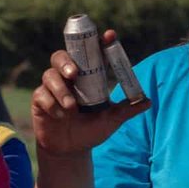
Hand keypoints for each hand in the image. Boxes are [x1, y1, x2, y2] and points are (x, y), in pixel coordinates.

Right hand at [32, 29, 148, 155]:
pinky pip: (42, 95)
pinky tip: (60, 117)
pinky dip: (52, 105)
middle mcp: (68, 78)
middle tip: (74, 74)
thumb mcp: (111, 120)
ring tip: (71, 108)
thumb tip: (149, 101)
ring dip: (60, 90)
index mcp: (86, 77)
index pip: (91, 53)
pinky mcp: (40, 100)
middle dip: (66, 62)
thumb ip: (127, 109)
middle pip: (61, 56)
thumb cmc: (91, 131)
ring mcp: (52, 88)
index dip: (99, 42)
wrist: (71, 151)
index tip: (110, 36)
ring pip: (50, 75)